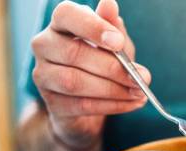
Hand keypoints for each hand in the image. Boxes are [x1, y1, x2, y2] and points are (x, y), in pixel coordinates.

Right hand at [31, 0, 150, 147]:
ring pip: (75, 82)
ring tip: (139, 93)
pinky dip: (112, 105)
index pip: (66, 15)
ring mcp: (44, 75)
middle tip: (142, 77)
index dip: (92, 27)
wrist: (91, 102)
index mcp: (60, 24)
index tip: (118, 42)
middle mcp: (45, 46)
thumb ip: (113, 27)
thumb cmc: (102, 64)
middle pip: (74, 53)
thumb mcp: (114, 44)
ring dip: (114, 89)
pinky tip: (132, 103)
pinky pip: (82, 105)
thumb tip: (110, 5)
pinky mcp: (53, 103)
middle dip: (113, 68)